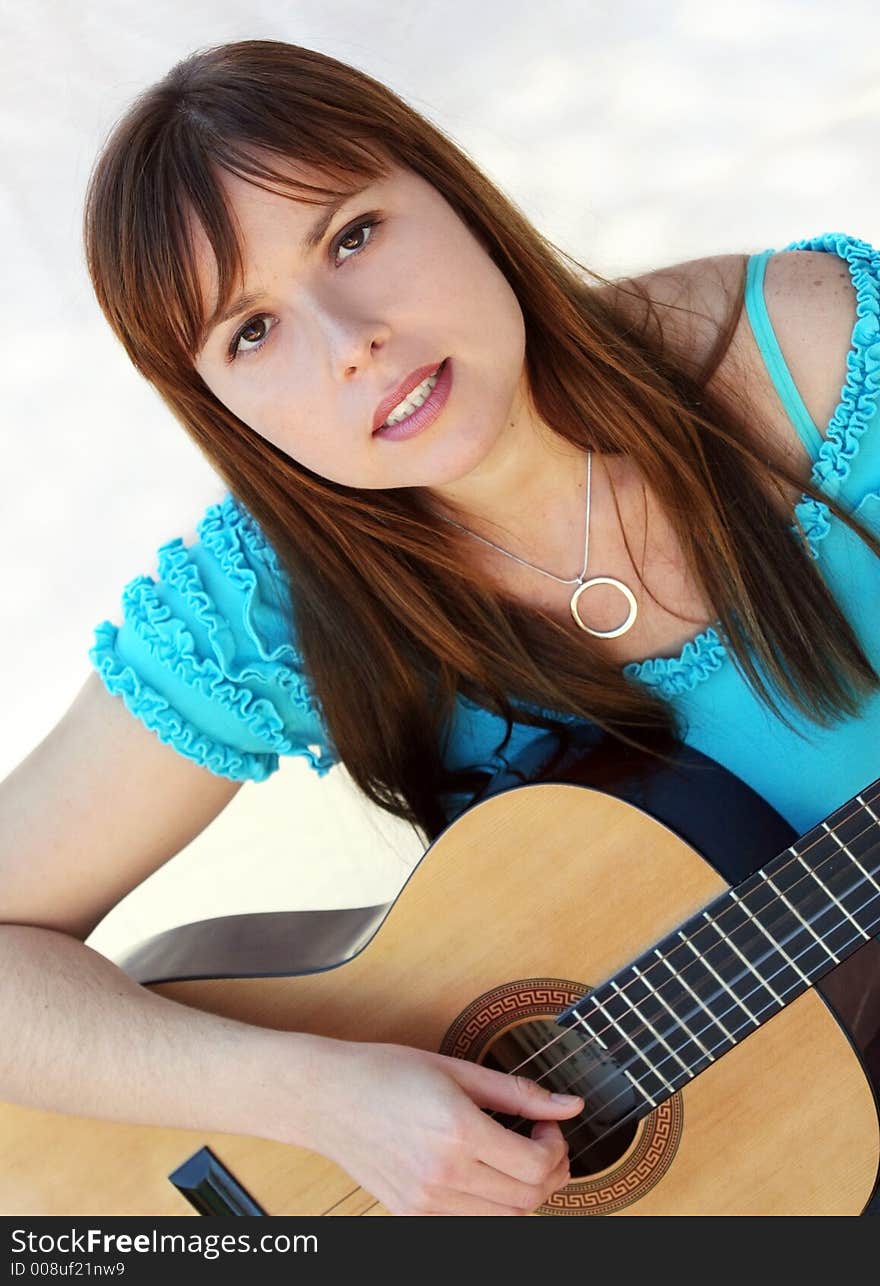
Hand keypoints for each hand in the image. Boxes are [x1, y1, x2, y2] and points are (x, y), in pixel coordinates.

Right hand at [304, 1040, 582, 1214]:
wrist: (327, 1098)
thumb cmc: (385, 1072)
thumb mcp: (456, 1070)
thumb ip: (518, 1092)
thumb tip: (569, 1105)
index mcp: (457, 1131)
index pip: (536, 1166)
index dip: (557, 1148)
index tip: (548, 1126)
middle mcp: (443, 1174)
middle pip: (528, 1199)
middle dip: (550, 1173)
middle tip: (542, 1143)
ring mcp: (426, 1201)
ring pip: (505, 1219)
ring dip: (525, 1193)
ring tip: (515, 1157)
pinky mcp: (413, 1214)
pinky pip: (472, 1222)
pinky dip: (493, 1205)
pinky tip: (485, 1172)